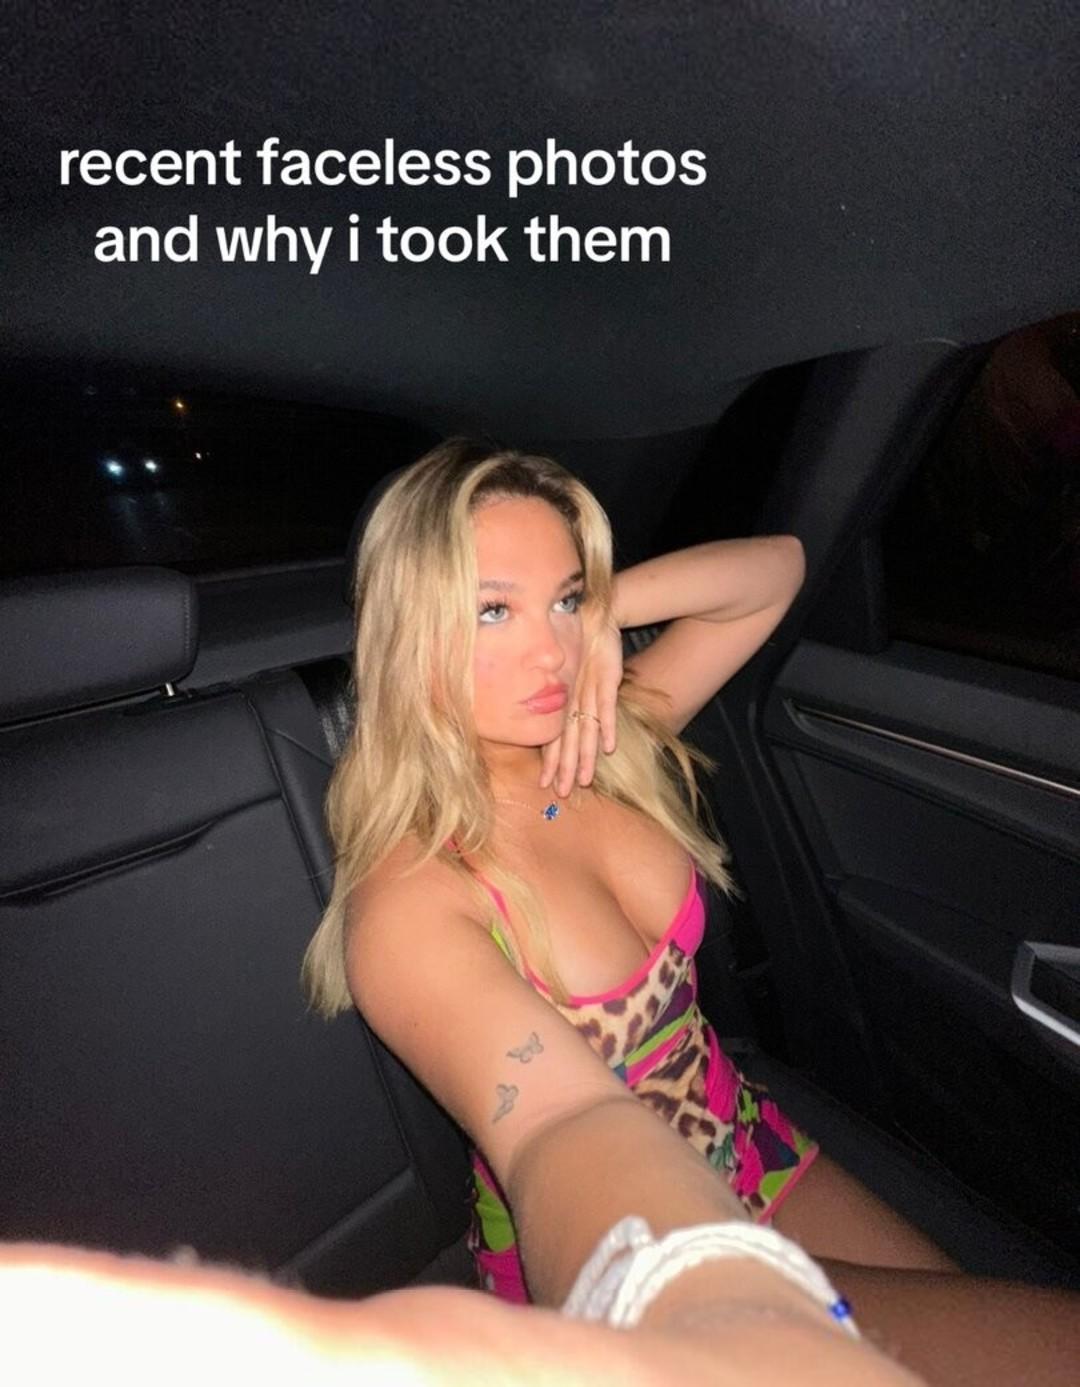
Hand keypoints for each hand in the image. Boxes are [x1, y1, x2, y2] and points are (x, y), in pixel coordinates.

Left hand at [540, 610, 621, 796]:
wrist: (593, 614)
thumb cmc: (581, 646)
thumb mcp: (573, 675)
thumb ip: (572, 702)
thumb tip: (567, 729)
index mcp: (563, 701)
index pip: (555, 737)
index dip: (552, 761)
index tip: (547, 785)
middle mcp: (572, 698)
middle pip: (568, 739)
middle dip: (565, 767)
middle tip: (561, 792)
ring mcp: (589, 689)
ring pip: (586, 728)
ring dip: (584, 755)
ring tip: (583, 779)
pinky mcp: (606, 677)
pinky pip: (606, 705)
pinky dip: (608, 725)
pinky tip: (607, 746)